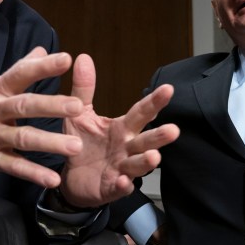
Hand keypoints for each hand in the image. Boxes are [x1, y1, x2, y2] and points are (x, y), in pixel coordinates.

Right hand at [0, 47, 85, 187]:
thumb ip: (21, 69)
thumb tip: (43, 49)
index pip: (21, 73)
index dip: (43, 66)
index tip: (67, 59)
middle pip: (25, 105)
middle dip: (52, 105)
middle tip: (78, 106)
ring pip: (23, 138)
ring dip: (50, 142)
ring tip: (75, 146)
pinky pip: (14, 166)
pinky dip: (33, 173)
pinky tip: (52, 178)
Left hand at [58, 54, 179, 207]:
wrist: (72, 178)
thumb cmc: (82, 143)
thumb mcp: (80, 114)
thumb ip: (84, 88)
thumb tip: (83, 57)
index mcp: (122, 128)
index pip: (141, 113)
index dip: (154, 102)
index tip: (168, 88)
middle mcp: (127, 148)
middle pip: (146, 140)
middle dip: (159, 136)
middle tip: (173, 130)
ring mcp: (122, 169)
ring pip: (138, 165)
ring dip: (146, 161)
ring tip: (154, 157)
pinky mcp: (111, 188)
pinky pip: (120, 187)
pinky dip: (123, 185)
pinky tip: (124, 181)